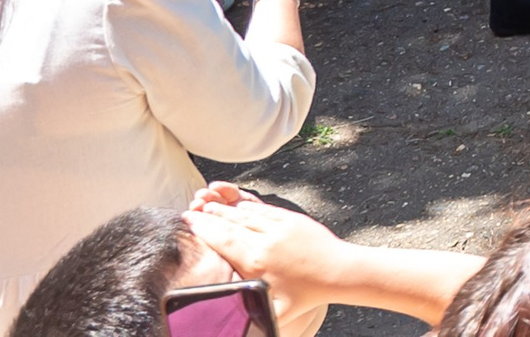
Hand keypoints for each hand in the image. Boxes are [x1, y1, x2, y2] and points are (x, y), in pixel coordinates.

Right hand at [185, 185, 357, 336]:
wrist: (341, 271)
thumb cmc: (307, 294)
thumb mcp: (274, 311)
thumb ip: (249, 315)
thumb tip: (226, 329)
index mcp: (258, 261)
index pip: (223, 240)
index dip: (203, 229)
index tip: (188, 221)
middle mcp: (267, 240)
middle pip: (231, 223)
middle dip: (210, 216)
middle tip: (192, 211)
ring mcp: (281, 226)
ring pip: (247, 214)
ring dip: (226, 209)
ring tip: (209, 205)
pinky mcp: (293, 219)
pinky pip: (265, 210)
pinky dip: (249, 207)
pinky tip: (238, 205)